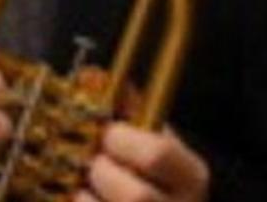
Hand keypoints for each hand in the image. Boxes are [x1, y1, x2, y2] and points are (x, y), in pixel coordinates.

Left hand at [75, 123, 209, 201]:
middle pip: (136, 197)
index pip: (158, 155)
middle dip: (102, 174)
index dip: (122, 140)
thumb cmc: (153, 174)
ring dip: (84, 200)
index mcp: (191, 176)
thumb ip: (129, 110)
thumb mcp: (152, 138)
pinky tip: (75, 199)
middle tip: (89, 165)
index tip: (106, 132)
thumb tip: (93, 76)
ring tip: (80, 189)